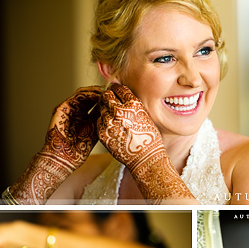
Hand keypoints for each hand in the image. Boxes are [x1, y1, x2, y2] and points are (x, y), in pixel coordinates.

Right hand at [9, 86, 101, 203]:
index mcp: (83, 117)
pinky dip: (87, 94)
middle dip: (101, 93)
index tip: (116, 96)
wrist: (65, 157)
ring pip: (83, 94)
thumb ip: (101, 117)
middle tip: (112, 90)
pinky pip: (76, 96)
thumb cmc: (80, 149)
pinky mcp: (62, 108)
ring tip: (105, 91)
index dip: (104, 99)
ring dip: (95, 91)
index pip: (94, 103)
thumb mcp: (96, 130)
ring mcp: (68, 109)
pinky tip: (97, 95)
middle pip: (89, 97)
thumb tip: (112, 106)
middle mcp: (75, 112)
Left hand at [98, 84, 194, 202]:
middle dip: (108, 97)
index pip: (119, 89)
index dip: (117, 90)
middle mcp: (119, 111)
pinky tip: (112, 127)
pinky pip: (99, 121)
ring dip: (105, 109)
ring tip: (113, 118)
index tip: (117, 92)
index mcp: (133, 104)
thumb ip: (132, 104)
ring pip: (101, 108)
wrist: (145, 158)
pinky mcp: (102, 133)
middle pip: (107, 95)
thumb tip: (121, 94)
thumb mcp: (145, 115)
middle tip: (111, 101)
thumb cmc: (148, 138)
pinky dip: (103, 122)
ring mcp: (109, 122)